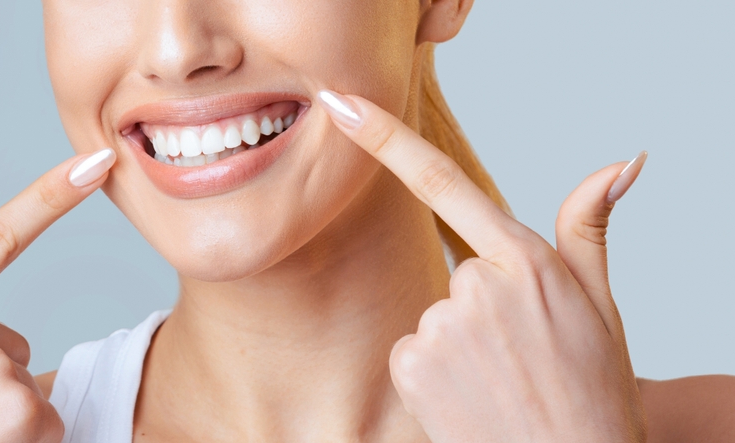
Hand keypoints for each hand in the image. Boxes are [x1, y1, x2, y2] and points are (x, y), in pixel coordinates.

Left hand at [318, 90, 647, 441]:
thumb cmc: (592, 391)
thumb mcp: (602, 305)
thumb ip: (589, 229)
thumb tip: (621, 163)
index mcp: (525, 260)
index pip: (445, 182)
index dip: (386, 139)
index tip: (342, 105)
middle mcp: (478, 285)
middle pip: (456, 275)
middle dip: (479, 308)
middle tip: (518, 356)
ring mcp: (441, 325)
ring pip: (433, 317)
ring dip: (458, 346)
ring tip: (499, 382)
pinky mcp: (412, 364)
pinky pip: (410, 352)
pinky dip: (433, 374)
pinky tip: (469, 397)